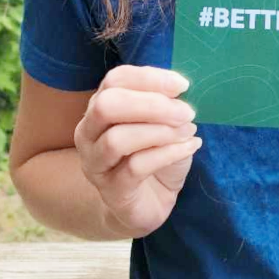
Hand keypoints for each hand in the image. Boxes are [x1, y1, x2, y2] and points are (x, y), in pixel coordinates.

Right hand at [74, 65, 200, 237]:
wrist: (151, 200)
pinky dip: (168, 153)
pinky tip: (190, 147)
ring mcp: (95, 163)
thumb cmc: (157, 152)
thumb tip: (183, 87)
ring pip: (117, 139)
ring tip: (189, 131)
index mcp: (101, 105)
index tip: (183, 85)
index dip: (149, 78)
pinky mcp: (110, 191)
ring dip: (160, 132)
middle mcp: (89, 132)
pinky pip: (136, 167)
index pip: (116, 79)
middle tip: (186, 112)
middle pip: (107, 105)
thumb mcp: (166, 120)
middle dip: (151, 105)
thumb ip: (168, 101)